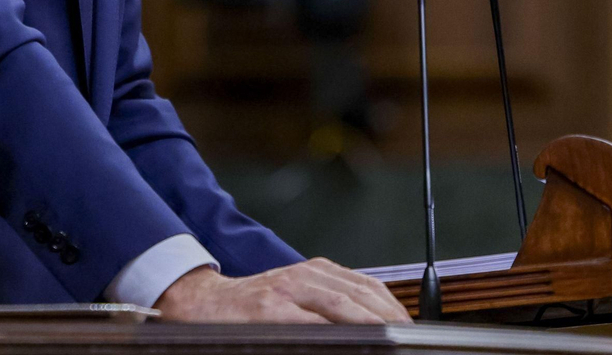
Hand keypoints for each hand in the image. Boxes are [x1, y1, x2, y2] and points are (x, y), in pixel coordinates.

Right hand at [154, 260, 410, 323]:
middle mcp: (301, 276)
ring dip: (370, 323)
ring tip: (390, 338)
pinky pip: (309, 322)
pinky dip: (335, 330)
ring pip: (340, 305)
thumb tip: (371, 322)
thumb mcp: (294, 294)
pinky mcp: (268, 310)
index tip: (410, 326)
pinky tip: (352, 341)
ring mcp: (284, 293)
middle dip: (388, 318)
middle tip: (408, 337)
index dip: (392, 306)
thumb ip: (327, 303)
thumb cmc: (251, 306)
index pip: (365, 285)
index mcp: (312, 271)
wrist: (201, 304)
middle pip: (358, 295)